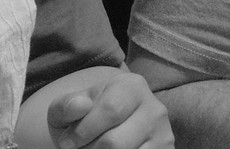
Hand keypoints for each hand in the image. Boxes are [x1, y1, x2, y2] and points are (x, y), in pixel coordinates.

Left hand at [47, 70, 171, 148]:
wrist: (105, 131)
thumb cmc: (84, 120)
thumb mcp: (68, 111)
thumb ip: (66, 106)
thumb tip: (81, 106)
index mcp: (132, 86)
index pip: (110, 110)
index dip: (82, 132)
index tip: (68, 141)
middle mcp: (154, 108)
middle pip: (114, 142)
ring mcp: (163, 133)